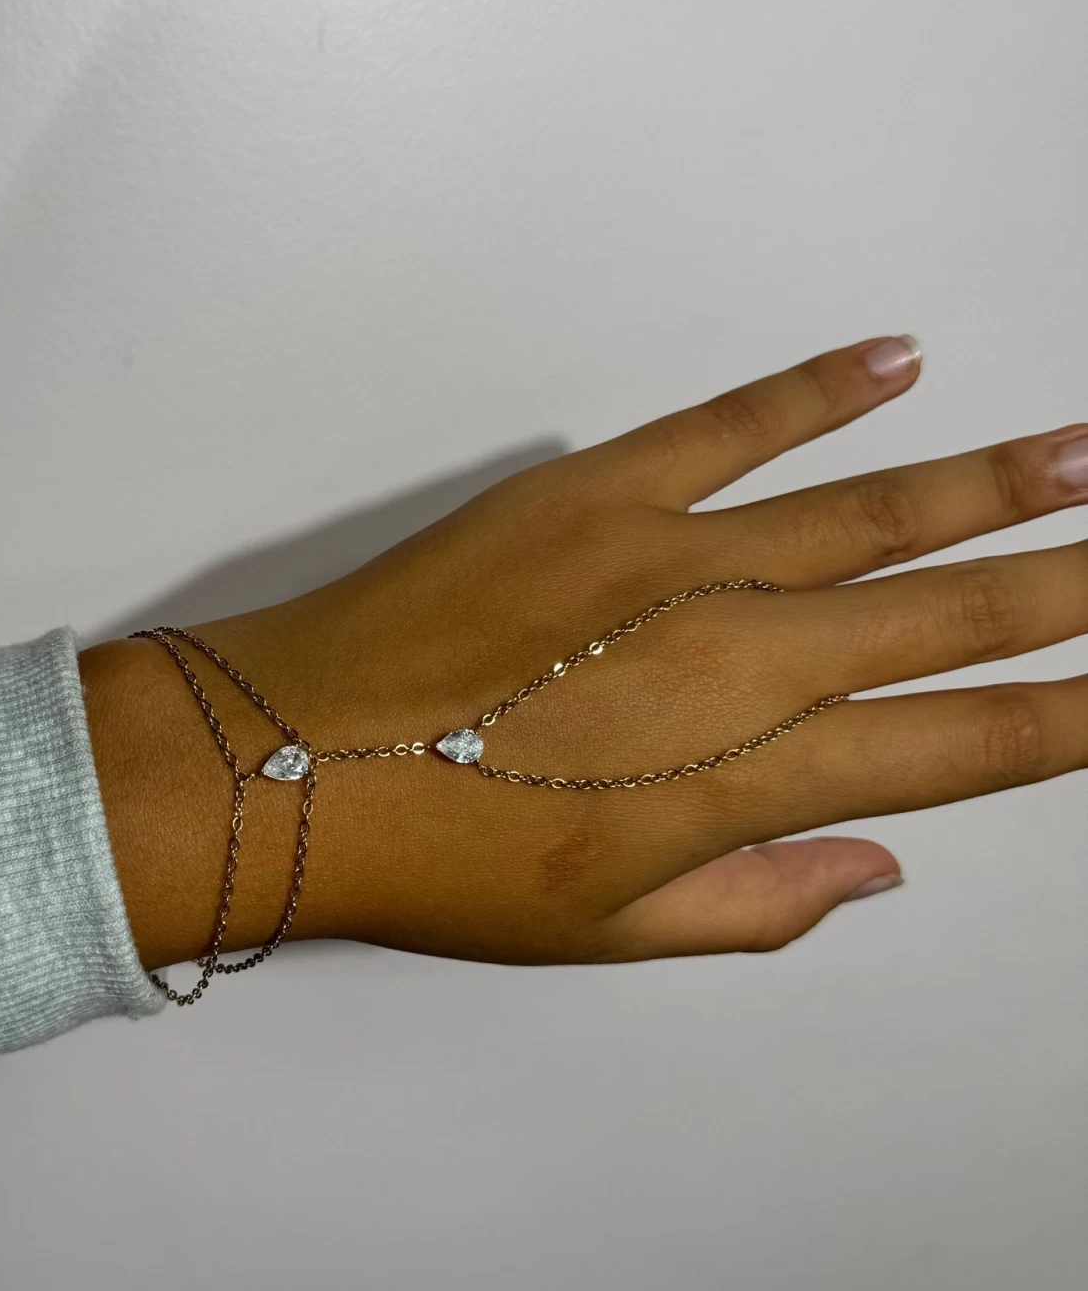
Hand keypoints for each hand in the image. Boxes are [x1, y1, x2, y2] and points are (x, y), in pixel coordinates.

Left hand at [82, 337, 1087, 970]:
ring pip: (871, 511)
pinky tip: (900, 359)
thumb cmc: (442, 865)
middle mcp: (738, 659)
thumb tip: (882, 862)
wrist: (284, 764)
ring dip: (992, 483)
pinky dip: (817, 389)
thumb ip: (761, 900)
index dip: (1064, 719)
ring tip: (1085, 454)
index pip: (956, 747)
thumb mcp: (607, 932)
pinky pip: (732, 426)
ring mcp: (670, 558)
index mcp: (747, 779)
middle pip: (946, 615)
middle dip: (1064, 587)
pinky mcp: (595, 491)